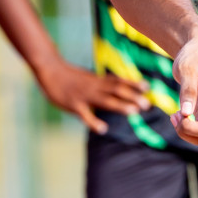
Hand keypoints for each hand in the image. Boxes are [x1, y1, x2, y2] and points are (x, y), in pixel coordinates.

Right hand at [34, 58, 149, 134]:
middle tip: (147, 104)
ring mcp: (84, 96)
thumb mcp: (86, 78)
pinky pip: (85, 114)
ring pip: (105, 100)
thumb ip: (100, 84)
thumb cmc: (67, 76)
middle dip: (132, 96)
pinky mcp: (73, 104)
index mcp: (96, 80)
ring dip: (120, 106)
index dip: (132, 83)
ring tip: (134, 111)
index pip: (117, 81)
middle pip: (115, 90)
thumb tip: (114, 89)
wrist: (48, 69)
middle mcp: (93, 87)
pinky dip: (94, 122)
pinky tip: (103, 129)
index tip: (148, 86)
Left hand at [170, 33, 197, 146]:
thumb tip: (186, 114)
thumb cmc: (192, 57)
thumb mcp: (187, 68)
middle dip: (190, 129)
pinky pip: (194, 132)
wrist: (192, 52)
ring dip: (186, 134)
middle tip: (175, 115)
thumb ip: (188, 90)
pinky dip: (183, 130)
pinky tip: (175, 116)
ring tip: (175, 116)